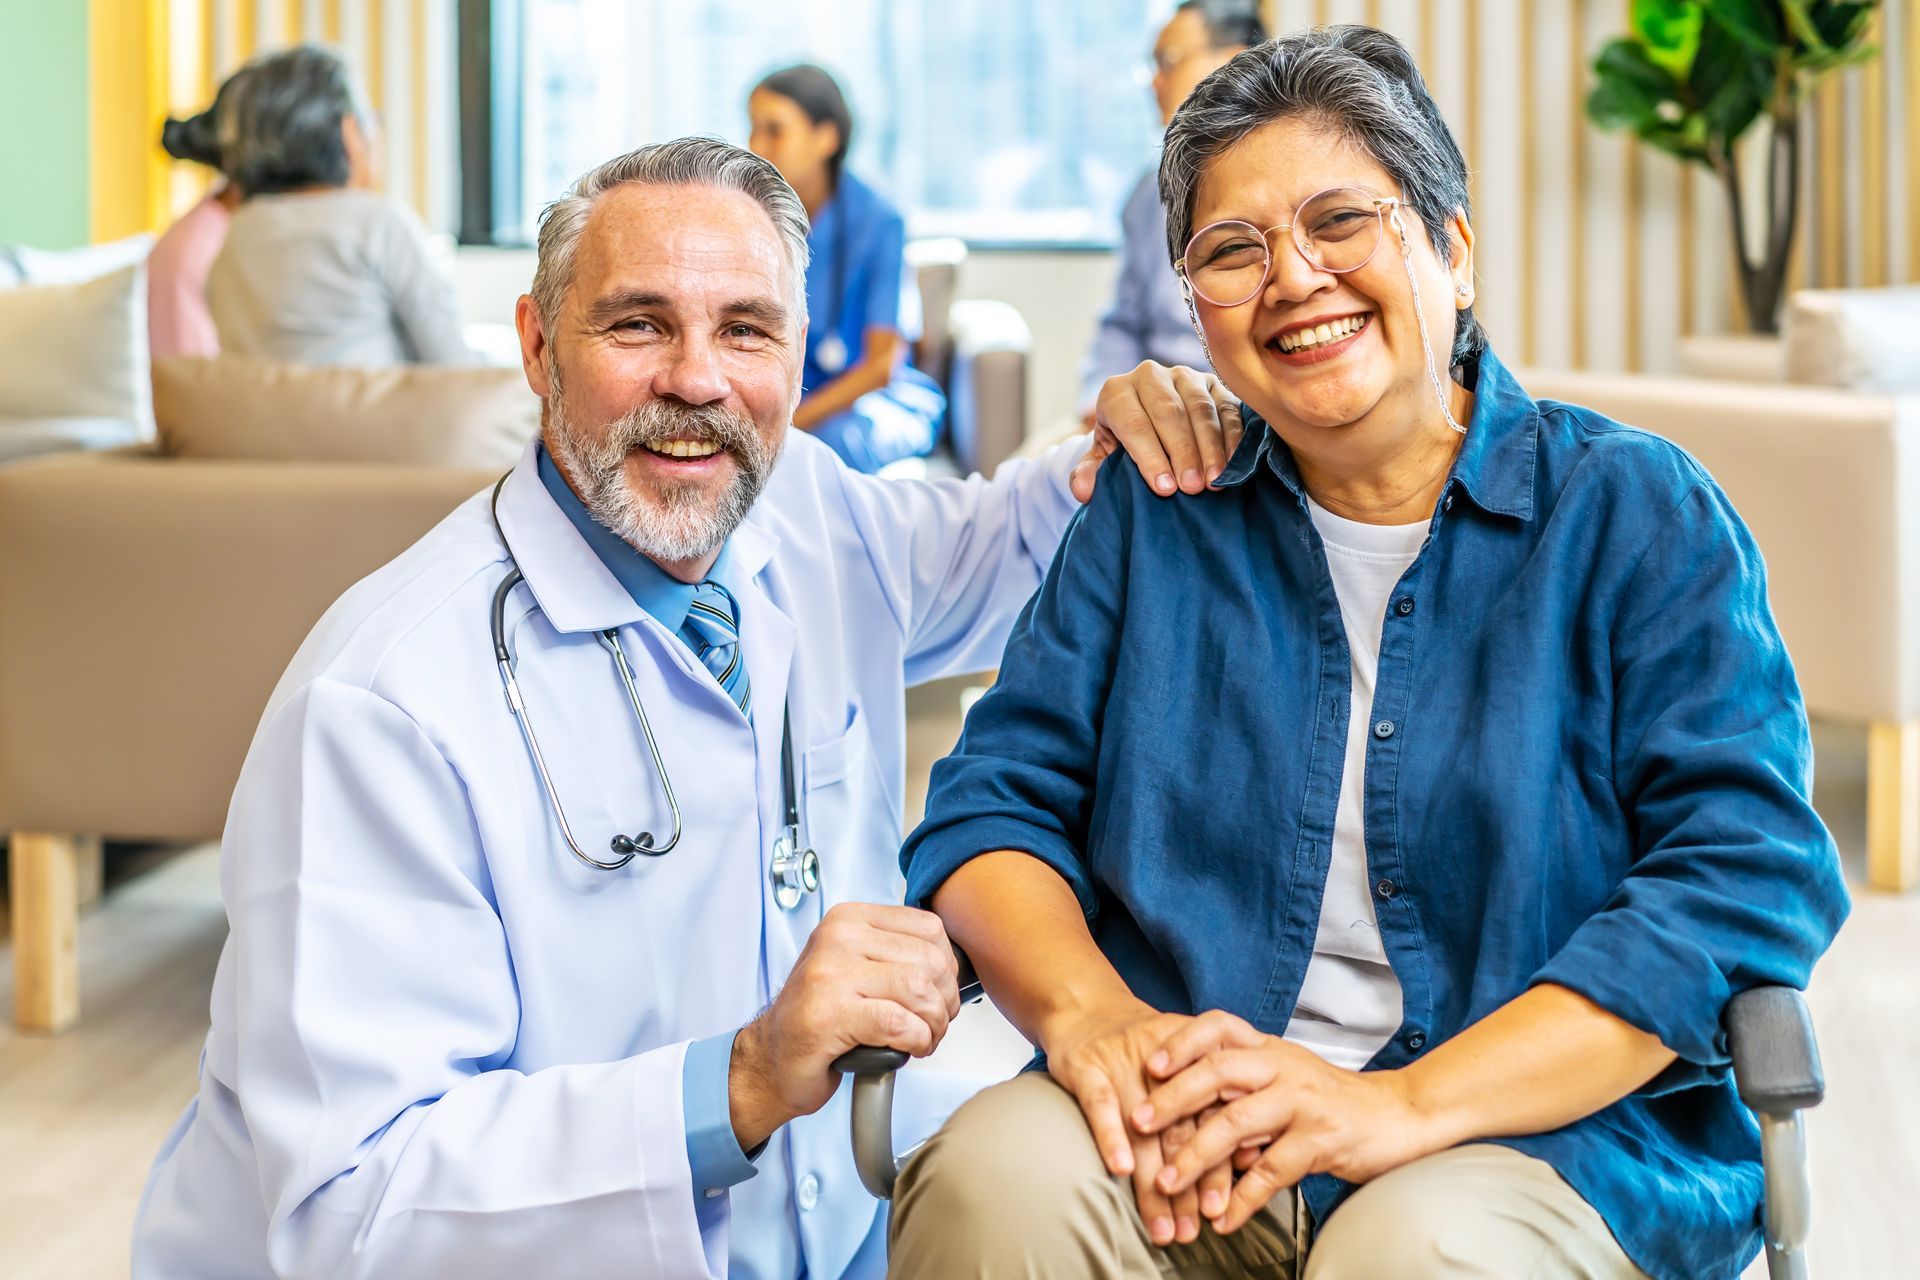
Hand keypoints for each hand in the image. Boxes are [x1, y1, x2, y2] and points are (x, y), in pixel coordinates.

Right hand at [729, 903, 959, 1151]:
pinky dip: (917, 1040)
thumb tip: (952, 962)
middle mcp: (838, 939)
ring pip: (919, 989)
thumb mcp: (856, 966)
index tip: (938, 992)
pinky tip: (909, 1048)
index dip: (946, 967)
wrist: (772, 1059)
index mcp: (849, 919)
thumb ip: (896, 953)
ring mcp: (831, 974)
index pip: (928, 927)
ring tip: (923, 1038)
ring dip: (934, 1024)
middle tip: (933, 1023)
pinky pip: (899, 1022)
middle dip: (944, 1001)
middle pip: (930, 960)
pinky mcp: (831, 1014)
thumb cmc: (819, 1017)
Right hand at [1040, 1000, 1235, 1246]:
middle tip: (1191, 1230)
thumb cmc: (1141, 1047)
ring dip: (1151, 1181)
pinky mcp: (1088, 1066)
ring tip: (1161, 1225)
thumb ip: (1214, 1104)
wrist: (1086, 1007)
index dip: (1218, 1167)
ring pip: (1144, 1128)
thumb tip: (1251, 1161)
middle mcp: (1166, 1064)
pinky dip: (1110, 1135)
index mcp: (1198, 1061)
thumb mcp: (1186, 1062)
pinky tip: (1120, 1168)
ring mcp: (1125, 1064)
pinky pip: (1100, 1103)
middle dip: (1188, 1186)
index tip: (1221, 1211)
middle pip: (1182, 1131)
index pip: (1215, 1120)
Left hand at [1070, 362, 1242, 501]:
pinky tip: (1231, 466)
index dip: (1149, 456)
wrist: (1148, 419)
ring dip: (1209, 447)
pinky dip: (1232, 437)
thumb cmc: (1124, 442)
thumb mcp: (1104, 457)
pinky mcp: (1214, 382)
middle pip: (1169, 412)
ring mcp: (1184, 376)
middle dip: (1182, 452)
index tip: (1164, 488)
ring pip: (1200, 408)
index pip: (1133, 422)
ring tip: (1213, 481)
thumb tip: (1082, 491)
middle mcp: (1149, 375)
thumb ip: (1090, 472)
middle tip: (1191, 488)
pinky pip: (1227, 407)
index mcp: (1117, 391)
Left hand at [1130, 1011, 1441, 1234]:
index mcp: (1269, 1048)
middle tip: (1139, 1124)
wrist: (1398, 1115)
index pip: (1219, 1027)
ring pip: (1238, 1123)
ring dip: (1197, 1156)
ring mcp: (1303, 1101)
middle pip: (1218, 1072)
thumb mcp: (1285, 1077)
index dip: (1182, 1042)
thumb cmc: (1331, 1099)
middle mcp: (1283, 1067)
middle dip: (1173, 1099)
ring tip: (1169, 1183)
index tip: (1151, 1065)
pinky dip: (1244, 1198)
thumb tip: (1182, 1113)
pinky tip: (1223, 1217)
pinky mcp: (1322, 1139)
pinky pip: (1273, 1170)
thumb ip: (1241, 1088)